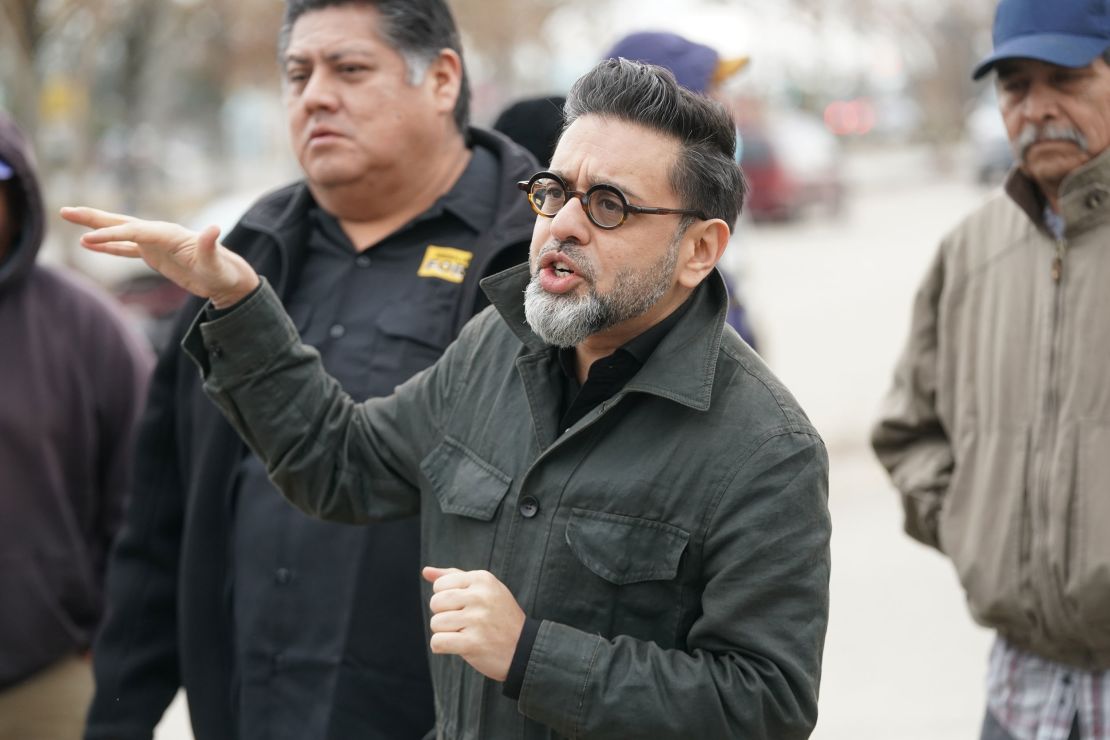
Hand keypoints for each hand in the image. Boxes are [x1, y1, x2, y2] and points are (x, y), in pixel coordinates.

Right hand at [60, 206, 259, 307]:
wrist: (228, 277)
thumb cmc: (223, 271)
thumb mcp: (217, 263)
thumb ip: (211, 246)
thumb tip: (214, 228)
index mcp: (170, 234)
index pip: (135, 232)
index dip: (112, 235)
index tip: (89, 239)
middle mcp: (160, 233)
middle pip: (121, 222)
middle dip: (94, 218)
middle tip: (65, 210)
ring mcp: (155, 242)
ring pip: (120, 232)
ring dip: (95, 227)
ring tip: (69, 218)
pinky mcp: (154, 254)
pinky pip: (125, 249)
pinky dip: (107, 246)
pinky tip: (89, 244)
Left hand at [422, 566, 525, 681]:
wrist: (524, 649)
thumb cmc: (499, 617)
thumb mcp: (484, 590)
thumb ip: (454, 577)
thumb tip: (426, 571)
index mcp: (482, 579)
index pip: (440, 585)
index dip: (446, 599)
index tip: (464, 607)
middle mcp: (481, 596)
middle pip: (436, 603)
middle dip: (443, 615)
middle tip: (463, 623)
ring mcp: (478, 620)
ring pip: (436, 623)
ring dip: (445, 633)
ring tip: (465, 634)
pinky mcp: (473, 643)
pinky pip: (438, 642)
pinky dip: (442, 647)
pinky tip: (459, 646)